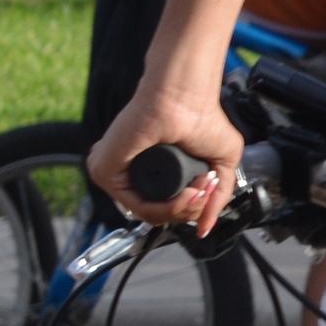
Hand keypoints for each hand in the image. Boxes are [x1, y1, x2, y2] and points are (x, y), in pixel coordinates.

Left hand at [92, 74, 236, 227]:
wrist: (186, 97)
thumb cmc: (204, 119)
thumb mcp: (220, 166)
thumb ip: (214, 199)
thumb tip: (204, 229)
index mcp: (144, 172)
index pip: (161, 211)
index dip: (189, 211)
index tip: (208, 193)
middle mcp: (125, 174)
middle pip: (155, 216)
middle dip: (189, 211)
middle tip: (205, 191)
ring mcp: (113, 173)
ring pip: (148, 215)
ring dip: (182, 210)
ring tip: (199, 190)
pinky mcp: (105, 170)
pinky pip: (138, 206)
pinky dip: (168, 207)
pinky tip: (187, 193)